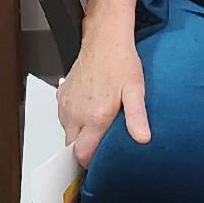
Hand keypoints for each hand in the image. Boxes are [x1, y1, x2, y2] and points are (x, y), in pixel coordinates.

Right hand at [57, 24, 150, 168]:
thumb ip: (137, 117)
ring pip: (67, 133)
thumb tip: (142, 138)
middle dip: (85, 149)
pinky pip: (64, 118)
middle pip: (72, 147)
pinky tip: (89, 109)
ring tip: (97, 123)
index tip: (101, 161)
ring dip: (80, 134)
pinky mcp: (61, 95)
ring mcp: (65, 104)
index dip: (91, 162)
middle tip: (101, 143)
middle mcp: (76, 112)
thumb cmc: (121, 63)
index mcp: (94, 116)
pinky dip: (74, 119)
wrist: (104, 39)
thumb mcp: (136, 90)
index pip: (83, 155)